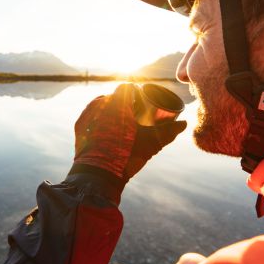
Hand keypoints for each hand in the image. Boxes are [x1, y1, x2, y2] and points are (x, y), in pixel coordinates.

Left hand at [72, 83, 186, 179]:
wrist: (98, 175)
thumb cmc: (127, 156)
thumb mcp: (151, 144)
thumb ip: (169, 132)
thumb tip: (184, 123)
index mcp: (117, 103)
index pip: (127, 87)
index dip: (136, 92)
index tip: (142, 101)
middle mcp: (100, 104)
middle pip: (114, 96)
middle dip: (124, 102)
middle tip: (133, 114)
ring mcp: (87, 114)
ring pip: (101, 104)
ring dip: (110, 109)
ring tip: (120, 121)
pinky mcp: (79, 125)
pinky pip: (91, 116)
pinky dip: (99, 119)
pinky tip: (106, 127)